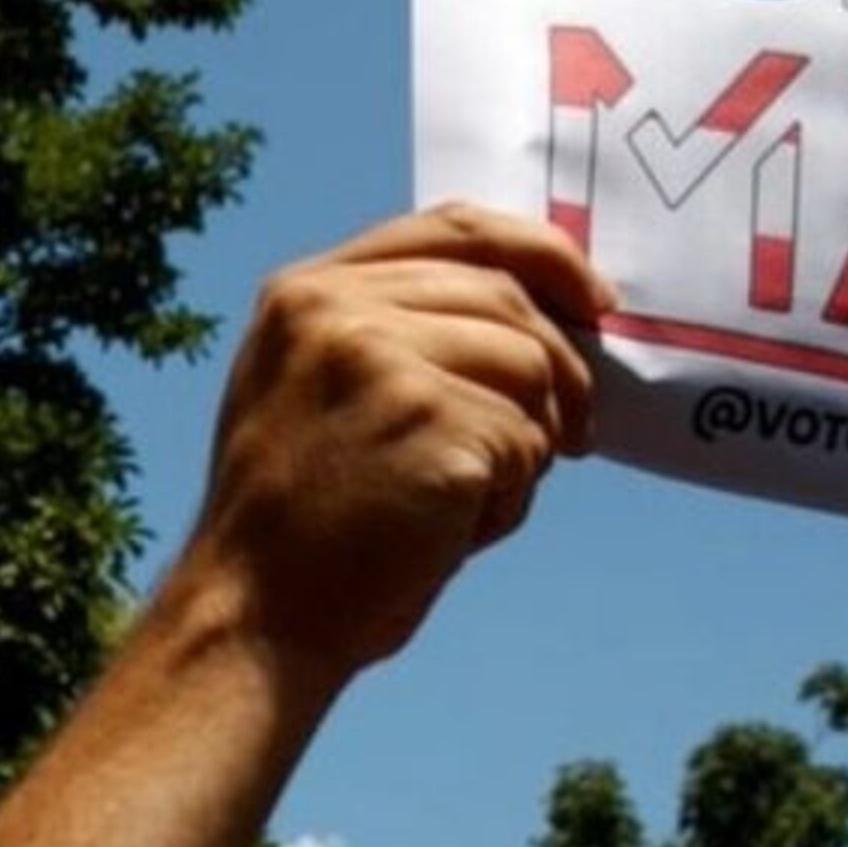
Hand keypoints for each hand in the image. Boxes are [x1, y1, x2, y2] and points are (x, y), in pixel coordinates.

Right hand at [170, 202, 612, 678]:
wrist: (254, 620)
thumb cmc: (299, 524)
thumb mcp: (315, 392)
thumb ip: (393, 333)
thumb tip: (538, 318)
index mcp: (306, 291)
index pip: (455, 227)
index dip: (541, 254)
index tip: (593, 302)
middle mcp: (337, 309)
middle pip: (508, 298)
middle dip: (562, 368)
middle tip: (575, 434)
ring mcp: (383, 360)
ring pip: (531, 367)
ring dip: (530, 442)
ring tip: (471, 498)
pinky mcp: (431, 420)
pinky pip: (527, 441)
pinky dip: (510, 496)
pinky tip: (453, 532)